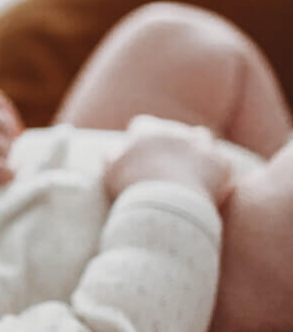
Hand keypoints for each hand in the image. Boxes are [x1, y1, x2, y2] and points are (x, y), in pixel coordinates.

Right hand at [104, 125, 233, 206]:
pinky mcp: (221, 163)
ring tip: (192, 167)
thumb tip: (110, 152)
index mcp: (147, 132)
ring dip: (196, 147)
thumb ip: (111, 158)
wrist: (170, 206)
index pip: (142, 125)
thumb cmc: (135, 190)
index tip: (139, 152)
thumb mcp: (112, 174)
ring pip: (200, 136)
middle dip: (170, 143)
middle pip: (173, 130)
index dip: (140, 138)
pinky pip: (221, 162)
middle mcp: (175, 131)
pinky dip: (216, 170)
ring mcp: (201, 145)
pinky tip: (210, 184)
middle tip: (166, 164)